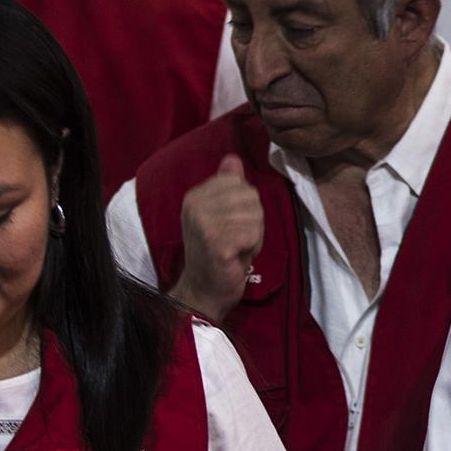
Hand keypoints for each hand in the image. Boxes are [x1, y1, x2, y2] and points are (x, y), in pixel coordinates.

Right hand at [169, 154, 263, 320]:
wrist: (204, 291)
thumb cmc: (218, 254)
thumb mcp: (222, 215)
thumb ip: (226, 186)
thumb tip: (233, 158)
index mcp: (195, 195)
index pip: (239, 183)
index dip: (244, 206)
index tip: (230, 225)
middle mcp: (195, 204)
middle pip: (250, 197)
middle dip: (252, 221)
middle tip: (235, 240)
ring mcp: (203, 222)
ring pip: (254, 215)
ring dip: (253, 236)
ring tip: (236, 249)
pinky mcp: (216, 241)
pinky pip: (253, 233)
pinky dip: (252, 247)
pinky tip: (237, 257)